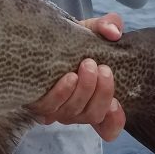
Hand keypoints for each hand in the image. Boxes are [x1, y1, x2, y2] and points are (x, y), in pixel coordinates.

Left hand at [26, 12, 126, 141]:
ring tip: (87, 65)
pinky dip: (61, 93)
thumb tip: (113, 32)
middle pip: (93, 115)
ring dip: (83, 90)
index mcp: (93, 100)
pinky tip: (69, 77)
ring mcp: (56, 110)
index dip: (114, 121)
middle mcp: (76, 110)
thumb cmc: (73, 40)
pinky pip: (49, 108)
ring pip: (73, 113)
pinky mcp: (36, 104)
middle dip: (102, 93)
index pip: (108, 127)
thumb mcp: (93, 29)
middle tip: (101, 67)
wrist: (44, 38)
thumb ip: (109, 26)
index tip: (117, 103)